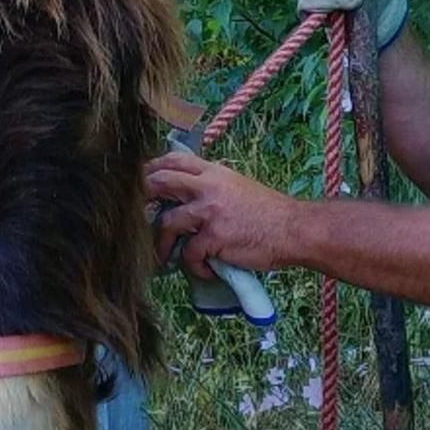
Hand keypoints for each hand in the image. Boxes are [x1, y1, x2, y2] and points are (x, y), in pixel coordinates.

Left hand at [145, 152, 303, 277]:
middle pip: (159, 183)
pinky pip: (189, 254)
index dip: (151, 169)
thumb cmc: (269, 213)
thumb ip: (210, 188)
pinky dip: (194, 266)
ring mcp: (210, 210)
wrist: (295, 230)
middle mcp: (208, 186)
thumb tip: (181, 200)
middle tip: (134, 219)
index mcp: (214, 173)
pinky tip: (206, 270)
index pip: (173, 160)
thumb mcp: (237, 188)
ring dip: (162, 245)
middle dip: (141, 200)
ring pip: (166, 223)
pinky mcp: (215, 236)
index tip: (139, 183)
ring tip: (166, 258)